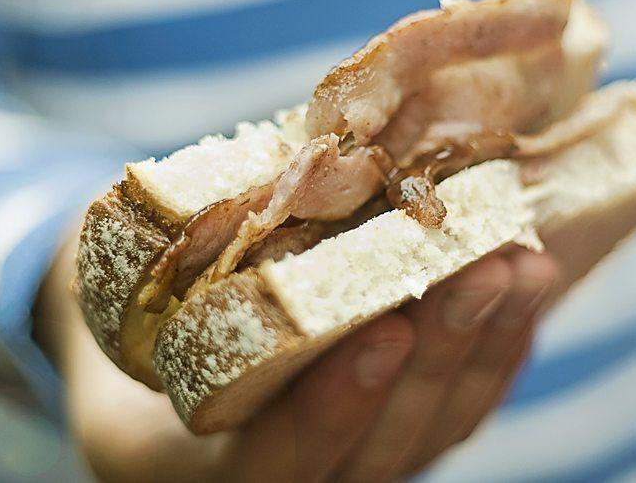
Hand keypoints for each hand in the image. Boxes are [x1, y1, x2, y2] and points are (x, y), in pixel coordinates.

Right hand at [36, 240, 559, 482]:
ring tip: (524, 266)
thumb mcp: (108, 285)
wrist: (140, 334)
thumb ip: (173, 261)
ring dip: (483, 350)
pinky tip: (527, 286)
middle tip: (485, 271)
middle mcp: (271, 481)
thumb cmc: (117, 297)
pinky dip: (495, 350)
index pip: (273, 465)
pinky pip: (452, 411)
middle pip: (377, 458)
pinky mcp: (387, 431)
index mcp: (185, 467)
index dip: (334, 408)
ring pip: (428, 435)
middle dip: (440, 363)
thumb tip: (252, 182)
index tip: (388, 330)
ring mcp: (340, 462)